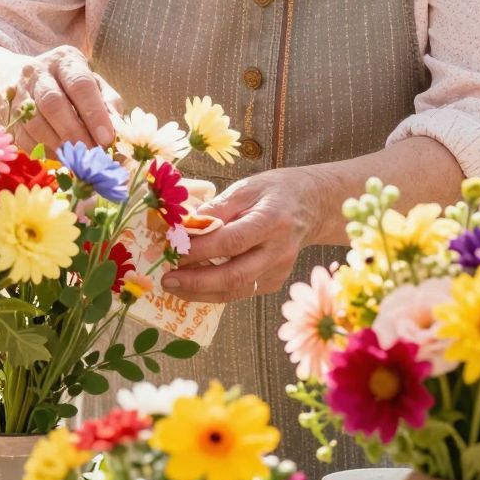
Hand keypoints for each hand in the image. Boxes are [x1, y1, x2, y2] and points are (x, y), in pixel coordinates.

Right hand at [11, 45, 119, 154]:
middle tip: (92, 153)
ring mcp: (19, 93)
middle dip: (74, 132)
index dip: (94, 113)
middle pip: (53, 103)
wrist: (33, 79)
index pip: (80, 85)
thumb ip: (109, 103)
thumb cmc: (74, 85)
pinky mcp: (10, 114)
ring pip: (34, 122)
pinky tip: (62, 156)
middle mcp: (38, 72)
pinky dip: (45, 150)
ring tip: (79, 159)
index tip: (107, 138)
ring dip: (59, 144)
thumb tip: (116, 131)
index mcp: (66, 60)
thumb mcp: (96, 85)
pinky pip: (24, 137)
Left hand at [162, 167, 325, 303]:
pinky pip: (241, 291)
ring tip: (174, 286)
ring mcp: (279, 270)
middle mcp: (279, 250)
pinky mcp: (275, 281)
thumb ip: (217, 207)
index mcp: (272, 221)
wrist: (312, 206)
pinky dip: (215, 291)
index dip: (201, 250)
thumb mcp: (247, 187)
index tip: (173, 251)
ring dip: (201, 292)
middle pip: (236, 275)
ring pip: (236, 290)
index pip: (232, 241)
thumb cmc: (275, 191)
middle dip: (197, 281)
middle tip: (167, 279)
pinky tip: (194, 285)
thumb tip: (186, 227)